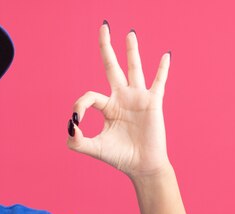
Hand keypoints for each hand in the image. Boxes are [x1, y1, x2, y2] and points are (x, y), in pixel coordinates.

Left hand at [67, 21, 171, 178]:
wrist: (141, 167)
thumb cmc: (119, 157)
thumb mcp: (93, 149)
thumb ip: (77, 140)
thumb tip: (70, 126)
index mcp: (108, 107)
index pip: (89, 96)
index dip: (79, 106)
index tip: (76, 122)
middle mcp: (122, 98)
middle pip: (112, 67)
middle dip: (106, 47)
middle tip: (103, 26)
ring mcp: (138, 98)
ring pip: (134, 69)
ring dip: (131, 51)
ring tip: (129, 33)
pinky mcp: (153, 103)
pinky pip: (158, 83)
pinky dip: (162, 70)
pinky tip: (165, 56)